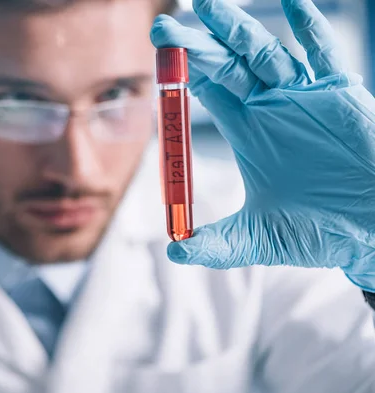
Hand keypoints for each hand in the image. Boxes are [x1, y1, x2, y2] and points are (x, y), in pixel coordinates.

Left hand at [150, 0, 374, 290]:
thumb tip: (173, 251)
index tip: (156, 53)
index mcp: (248, 130)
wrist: (371, 233)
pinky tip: (292, 3)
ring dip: (236, 29)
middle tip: (164, 28)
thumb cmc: (318, 232)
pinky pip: (323, 55)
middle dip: (195, 46)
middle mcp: (271, 107)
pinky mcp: (339, 94)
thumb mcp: (257, 238)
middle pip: (226, 65)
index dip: (181, 72)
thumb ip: (216, 244)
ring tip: (207, 7)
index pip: (207, 89)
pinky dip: (309, 28)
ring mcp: (304, 96)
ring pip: (265, 52)